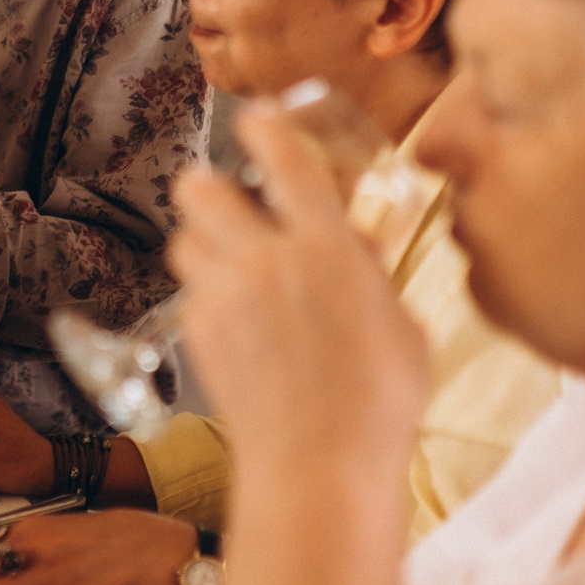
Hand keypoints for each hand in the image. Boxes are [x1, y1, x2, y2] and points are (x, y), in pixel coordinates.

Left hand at [168, 110, 430, 465]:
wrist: (319, 466)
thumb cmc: (379, 403)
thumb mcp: (401, 326)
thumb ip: (372, 279)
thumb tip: (360, 260)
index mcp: (326, 244)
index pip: (283, 157)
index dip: (264, 126)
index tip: (256, 118)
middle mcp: (265, 258)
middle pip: (200, 187)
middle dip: (209, 186)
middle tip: (227, 200)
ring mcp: (224, 296)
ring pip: (183, 239)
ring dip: (201, 241)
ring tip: (227, 261)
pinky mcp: (199, 336)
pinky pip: (190, 296)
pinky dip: (206, 299)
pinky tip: (234, 324)